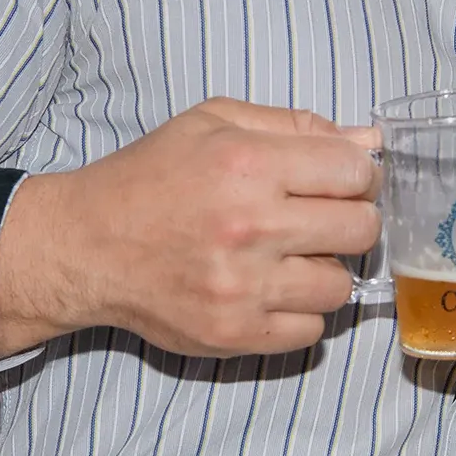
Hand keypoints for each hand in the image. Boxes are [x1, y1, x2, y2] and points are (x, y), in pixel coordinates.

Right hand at [0, 98, 379, 357]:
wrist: (85, 246)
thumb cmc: (150, 178)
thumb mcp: (214, 122)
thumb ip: (296, 126)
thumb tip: (369, 142)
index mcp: (248, 163)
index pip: (355, 172)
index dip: (358, 174)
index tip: (341, 180)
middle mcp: (250, 226)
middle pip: (361, 230)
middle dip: (351, 220)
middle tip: (320, 219)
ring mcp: (243, 287)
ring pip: (341, 286)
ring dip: (324, 271)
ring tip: (288, 258)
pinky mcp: (234, 333)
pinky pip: (311, 331)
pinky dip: (299, 313)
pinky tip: (269, 290)